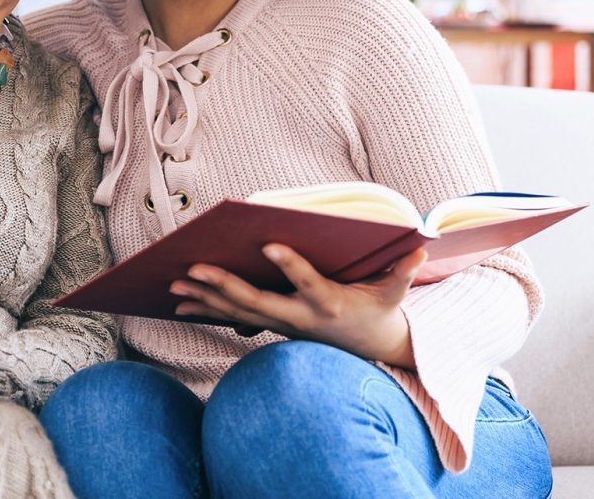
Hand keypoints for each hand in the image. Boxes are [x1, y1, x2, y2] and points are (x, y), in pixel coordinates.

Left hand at [169, 245, 427, 367]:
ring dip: (204, 299)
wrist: (368, 349)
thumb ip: (403, 273)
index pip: (307, 282)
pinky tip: (179, 302)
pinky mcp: (269, 325)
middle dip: (224, 286)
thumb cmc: (378, 311)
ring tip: (172, 284)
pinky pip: (232, 317)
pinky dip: (206, 309)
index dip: (290, 265)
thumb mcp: (393, 294)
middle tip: (193, 268)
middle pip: (257, 302)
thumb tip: (421, 249)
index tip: (269, 244)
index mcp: (328, 302)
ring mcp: (280, 324)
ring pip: (237, 312)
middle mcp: (299, 317)